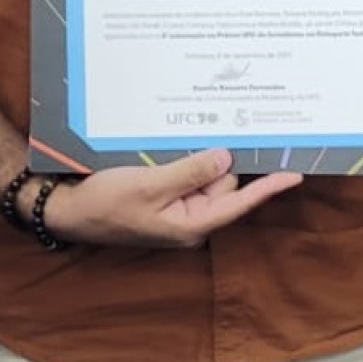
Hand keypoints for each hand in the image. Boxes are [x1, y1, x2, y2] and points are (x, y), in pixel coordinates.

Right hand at [39, 148, 300, 248]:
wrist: (66, 209)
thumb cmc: (103, 203)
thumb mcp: (147, 186)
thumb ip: (189, 172)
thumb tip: (227, 158)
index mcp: (190, 224)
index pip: (237, 202)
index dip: (268, 187)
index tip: (296, 173)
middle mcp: (191, 217)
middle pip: (225, 181)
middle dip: (217, 158)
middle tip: (199, 136)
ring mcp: (180, 206)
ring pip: (208, 172)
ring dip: (197, 155)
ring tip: (168, 146)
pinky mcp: (169, 193)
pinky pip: (190, 172)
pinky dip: (186, 158)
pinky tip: (171, 144)